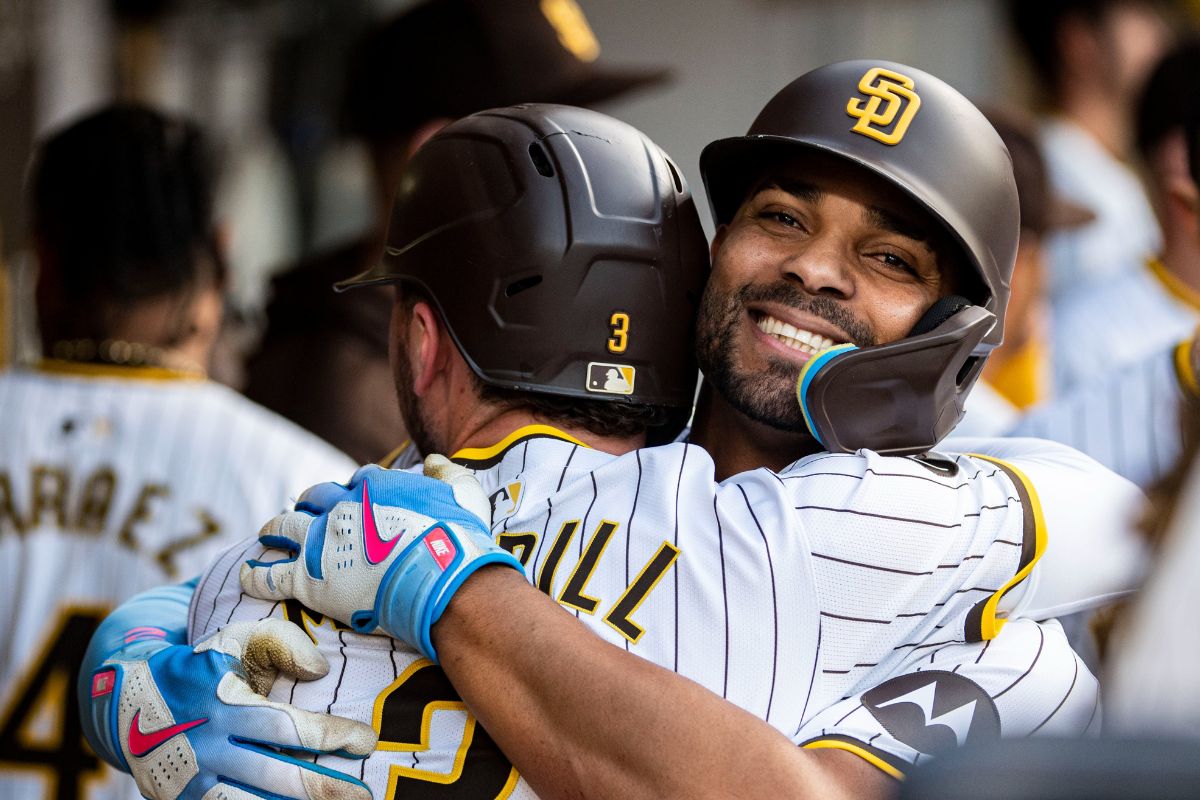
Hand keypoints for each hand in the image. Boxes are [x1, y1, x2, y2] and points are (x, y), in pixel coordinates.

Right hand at [88, 618, 376, 799]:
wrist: (126, 698)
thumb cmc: (201, 666)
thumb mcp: (235, 639)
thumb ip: (282, 642)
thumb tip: (321, 671)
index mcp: (225, 705)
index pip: (288, 728)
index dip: (331, 737)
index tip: (367, 740)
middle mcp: (209, 746)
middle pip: (275, 777)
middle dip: (324, 788)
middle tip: (363, 794)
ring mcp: (192, 780)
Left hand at [239, 456, 523, 660]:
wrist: (439, 576)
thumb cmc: (455, 538)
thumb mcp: (463, 493)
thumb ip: (446, 472)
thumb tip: (434, 460)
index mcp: (374, 485)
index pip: (357, 480)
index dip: (354, 491)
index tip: (356, 500)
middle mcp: (341, 506)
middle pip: (314, 498)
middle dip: (309, 504)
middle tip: (306, 513)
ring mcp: (320, 541)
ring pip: (284, 527)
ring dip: (275, 529)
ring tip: (270, 534)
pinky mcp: (307, 578)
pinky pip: (270, 574)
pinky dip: (257, 574)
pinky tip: (249, 573)